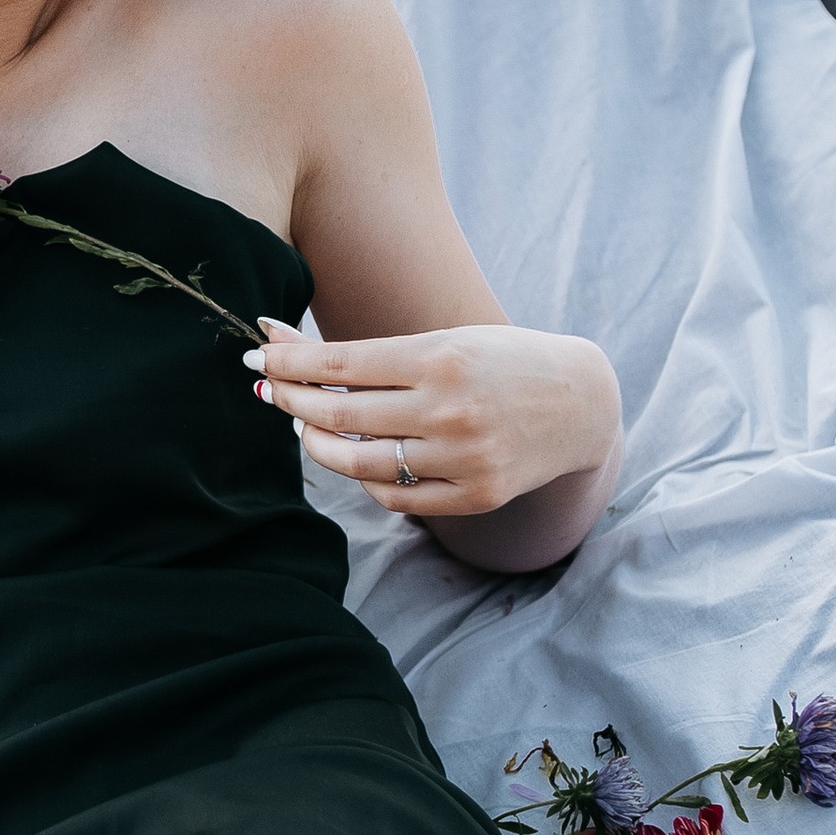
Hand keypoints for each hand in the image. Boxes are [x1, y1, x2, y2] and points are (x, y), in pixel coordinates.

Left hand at [249, 318, 619, 518]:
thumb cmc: (500, 360)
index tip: (255, 353)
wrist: (580, 402)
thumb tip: (282, 344)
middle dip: (289, 399)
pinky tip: (354, 456)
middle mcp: (450, 409)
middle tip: (265, 388)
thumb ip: (371, 352)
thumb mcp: (445, 338)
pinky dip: (364, 478)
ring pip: (359, 463)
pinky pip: (395, 496)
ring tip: (302, 424)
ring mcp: (463, 458)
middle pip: (338, 414)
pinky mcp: (474, 495)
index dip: (288, 360)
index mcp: (441, 357)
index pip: (339, 362)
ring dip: (315, 443)